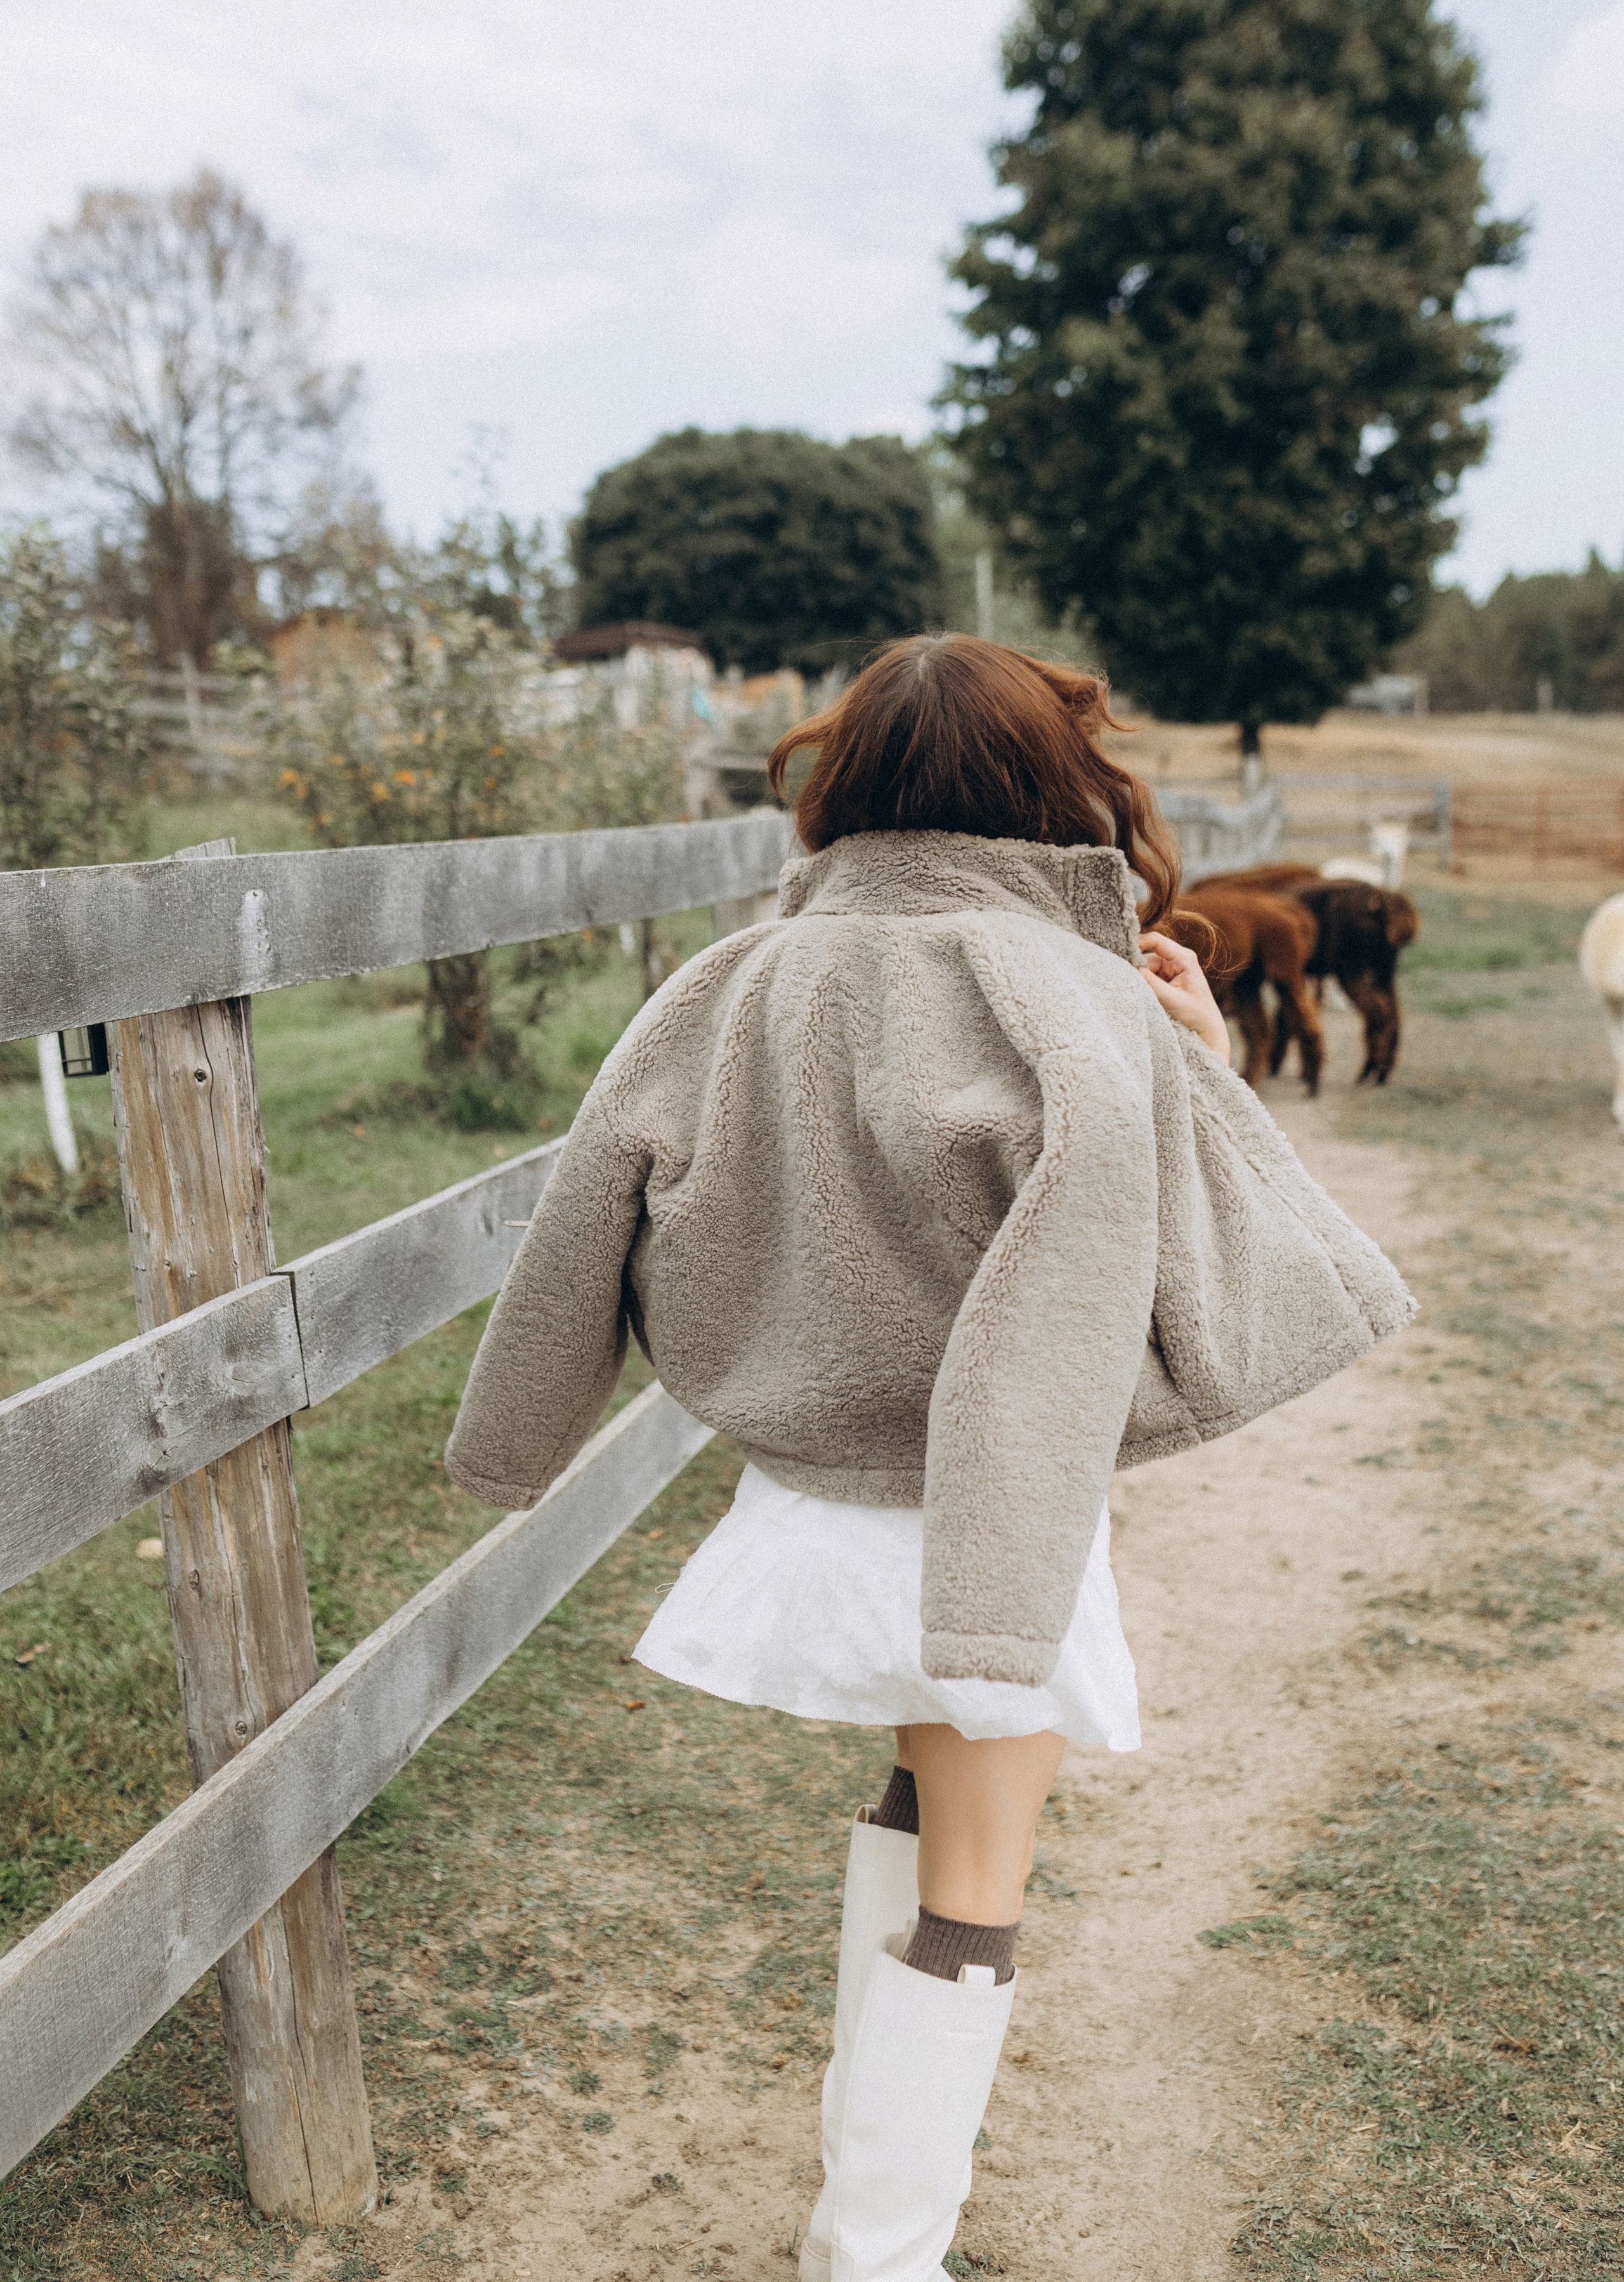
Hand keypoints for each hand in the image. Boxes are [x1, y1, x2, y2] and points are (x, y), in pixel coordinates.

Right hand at [1137, 931, 1230, 1063]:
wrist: (1206, 1029)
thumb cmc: (1196, 1014)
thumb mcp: (1173, 999)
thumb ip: (1151, 984)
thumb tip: (1129, 970)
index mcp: (1184, 958)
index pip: (1156, 941)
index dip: (1137, 943)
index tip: (1121, 954)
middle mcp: (1176, 959)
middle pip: (1146, 956)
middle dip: (1136, 969)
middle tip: (1129, 983)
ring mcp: (1169, 969)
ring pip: (1144, 968)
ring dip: (1139, 980)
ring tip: (1144, 996)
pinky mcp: (1164, 979)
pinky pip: (1146, 977)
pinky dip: (1142, 985)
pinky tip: (1144, 996)